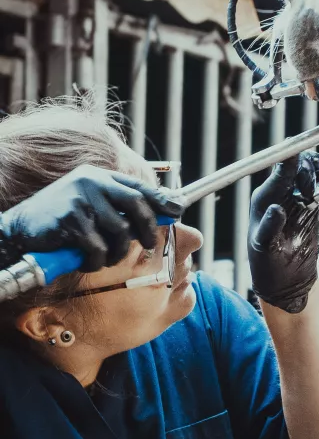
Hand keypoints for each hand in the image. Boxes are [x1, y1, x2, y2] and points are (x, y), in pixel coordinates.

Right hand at [0, 165, 183, 271]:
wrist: (19, 229)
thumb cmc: (60, 220)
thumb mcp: (90, 204)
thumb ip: (117, 206)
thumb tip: (156, 217)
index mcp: (99, 177)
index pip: (138, 187)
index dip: (162, 200)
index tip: (179, 210)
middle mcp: (92, 182)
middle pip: (137, 206)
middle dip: (148, 229)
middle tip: (150, 245)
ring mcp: (81, 200)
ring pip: (120, 233)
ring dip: (116, 252)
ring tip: (103, 256)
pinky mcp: (71, 221)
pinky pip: (99, 249)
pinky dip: (95, 261)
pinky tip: (84, 260)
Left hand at [248, 151, 318, 312]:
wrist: (287, 280)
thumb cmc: (268, 266)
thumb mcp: (266, 250)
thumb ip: (269, 228)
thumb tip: (275, 208)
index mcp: (263, 199)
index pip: (278, 171)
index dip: (290, 159)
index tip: (301, 151)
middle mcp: (277, 192)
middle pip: (295, 163)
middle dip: (307, 170)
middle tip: (311, 194)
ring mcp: (294, 195)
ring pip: (308, 167)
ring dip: (317, 172)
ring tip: (317, 195)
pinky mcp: (310, 201)